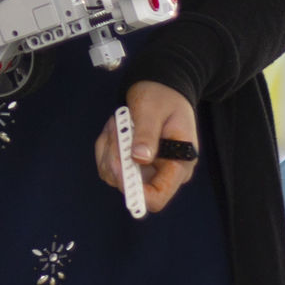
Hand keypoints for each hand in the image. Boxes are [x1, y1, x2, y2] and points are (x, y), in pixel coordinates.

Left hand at [94, 80, 199, 213]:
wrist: (160, 86)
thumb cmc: (162, 96)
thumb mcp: (153, 110)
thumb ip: (147, 133)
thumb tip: (139, 158)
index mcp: (178, 165)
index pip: (156, 198)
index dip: (133, 190)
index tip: (117, 164)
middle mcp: (163, 173)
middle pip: (129, 186)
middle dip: (115, 159)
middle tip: (116, 130)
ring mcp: (146, 169)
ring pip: (113, 175)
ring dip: (108, 149)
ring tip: (117, 124)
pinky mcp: (132, 163)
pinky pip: (109, 164)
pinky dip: (106, 146)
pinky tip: (115, 128)